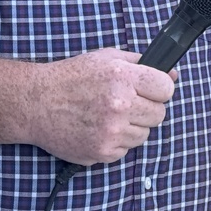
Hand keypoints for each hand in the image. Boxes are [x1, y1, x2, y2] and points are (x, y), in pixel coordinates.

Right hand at [29, 48, 175, 164]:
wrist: (37, 102)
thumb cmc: (72, 77)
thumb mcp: (107, 58)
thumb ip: (142, 63)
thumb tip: (173, 75)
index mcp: (123, 77)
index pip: (166, 89)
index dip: (159, 89)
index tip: (151, 90)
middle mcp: (119, 105)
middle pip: (159, 115)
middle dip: (146, 108)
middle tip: (127, 102)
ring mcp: (111, 132)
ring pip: (143, 135)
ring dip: (131, 126)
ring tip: (108, 115)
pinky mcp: (101, 152)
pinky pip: (125, 150)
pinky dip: (116, 141)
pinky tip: (98, 128)